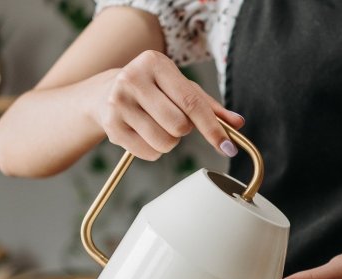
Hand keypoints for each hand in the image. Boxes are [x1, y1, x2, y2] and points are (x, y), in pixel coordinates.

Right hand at [92, 50, 244, 160]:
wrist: (103, 93)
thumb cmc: (152, 90)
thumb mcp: (180, 88)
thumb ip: (210, 106)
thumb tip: (238, 123)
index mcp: (155, 62)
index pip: (192, 102)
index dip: (212, 129)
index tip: (228, 148)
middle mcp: (133, 78)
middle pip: (179, 126)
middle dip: (183, 130)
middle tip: (171, 118)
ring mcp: (118, 102)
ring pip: (165, 142)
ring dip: (169, 141)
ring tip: (157, 125)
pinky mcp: (110, 125)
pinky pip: (149, 153)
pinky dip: (154, 150)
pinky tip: (143, 133)